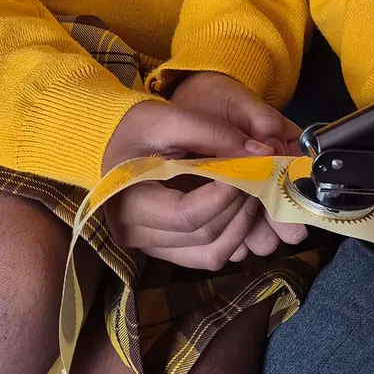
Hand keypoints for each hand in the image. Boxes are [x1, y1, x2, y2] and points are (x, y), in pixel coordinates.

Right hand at [99, 83, 287, 269]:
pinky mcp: (165, 249)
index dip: (226, 194)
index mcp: (129, 203)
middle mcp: (135, 235)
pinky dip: (232, 236)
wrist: (111, 138)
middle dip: (240, 206)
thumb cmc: (135, 125)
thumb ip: (215, 133)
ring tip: (252, 191)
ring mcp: (150, 247)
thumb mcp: (170, 117)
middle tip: (259, 176)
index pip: (188, 214)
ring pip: (211, 254)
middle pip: (204, 236)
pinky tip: (240, 207)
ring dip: (241, 226)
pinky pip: (207, 255)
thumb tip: (262, 154)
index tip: (249, 167)